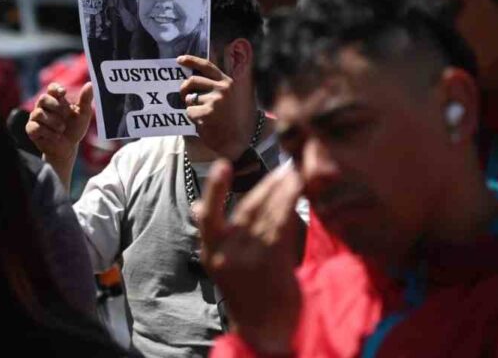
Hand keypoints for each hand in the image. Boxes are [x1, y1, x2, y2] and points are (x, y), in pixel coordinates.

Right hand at [26, 82, 93, 190]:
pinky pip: (35, 127)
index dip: (55, 89)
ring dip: (53, 122)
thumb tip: (90, 84)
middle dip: (55, 106)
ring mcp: (36, 118)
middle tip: (66, 114)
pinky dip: (48, 132)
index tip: (63, 93)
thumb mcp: (83, 115)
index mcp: (56, 100)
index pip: (51, 88)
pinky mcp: (31, 130)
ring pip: (39, 113)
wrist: (68, 148)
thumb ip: (85, 100)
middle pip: (43, 98)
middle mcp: (43, 107)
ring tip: (62, 129)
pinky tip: (56, 136)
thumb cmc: (74, 129)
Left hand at [177, 55, 252, 159]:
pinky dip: (192, 119)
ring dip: (191, 108)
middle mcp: (222, 89)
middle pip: (192, 81)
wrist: (237, 142)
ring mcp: (215, 101)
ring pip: (190, 99)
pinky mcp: (207, 113)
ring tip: (203, 117)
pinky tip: (203, 124)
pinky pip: (189, 112)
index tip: (179, 60)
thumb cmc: (230, 121)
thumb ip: (214, 88)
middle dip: (183, 88)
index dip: (192, 61)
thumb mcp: (228, 99)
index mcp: (227, 83)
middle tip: (183, 97)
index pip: (207, 66)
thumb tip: (191, 80)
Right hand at [199, 160, 301, 352]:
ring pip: (268, 215)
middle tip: (285, 168)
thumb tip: (197, 207)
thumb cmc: (246, 294)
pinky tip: (299, 196)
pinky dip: (291, 208)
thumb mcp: (222, 264)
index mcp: (210, 253)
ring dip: (284, 192)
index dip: (215, 189)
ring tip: (296, 175)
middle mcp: (226, 254)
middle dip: (268, 185)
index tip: (221, 165)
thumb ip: (215, 235)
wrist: (264, 332)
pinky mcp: (272, 264)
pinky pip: (282, 227)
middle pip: (248, 209)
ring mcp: (249, 259)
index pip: (209, 216)